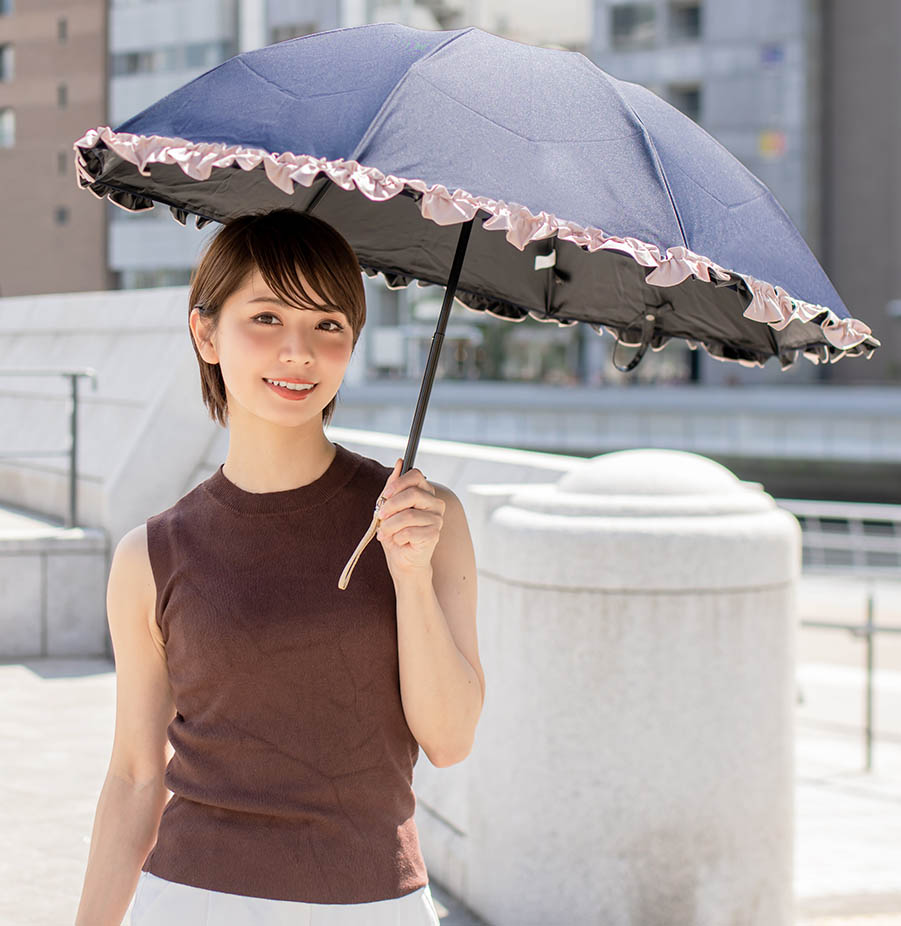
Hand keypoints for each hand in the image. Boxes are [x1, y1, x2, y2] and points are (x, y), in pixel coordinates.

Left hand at [376, 458, 445, 578]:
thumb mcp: (388, 507)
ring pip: (408, 515)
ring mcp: (437, 518)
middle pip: (412, 493)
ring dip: (390, 526)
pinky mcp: (434, 534)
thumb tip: (399, 462)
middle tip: (380, 517)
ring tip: (384, 533)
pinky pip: (410, 531)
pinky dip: (398, 537)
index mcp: (425, 491)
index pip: (416, 475)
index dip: (398, 483)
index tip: (385, 495)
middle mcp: (435, 502)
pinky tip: (399, 541)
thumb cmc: (395, 532)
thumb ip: (393, 486)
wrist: (402, 559)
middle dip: (390, 506)